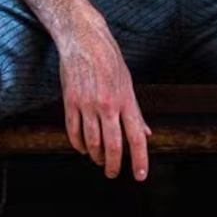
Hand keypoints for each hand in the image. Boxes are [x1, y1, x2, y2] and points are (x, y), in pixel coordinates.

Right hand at [57, 14, 150, 180]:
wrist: (84, 39)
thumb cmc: (109, 60)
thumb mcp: (127, 83)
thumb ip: (135, 112)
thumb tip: (146, 134)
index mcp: (126, 100)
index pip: (136, 137)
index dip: (140, 159)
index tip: (140, 176)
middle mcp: (108, 105)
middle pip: (114, 145)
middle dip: (114, 165)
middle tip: (113, 174)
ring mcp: (87, 104)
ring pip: (92, 142)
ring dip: (96, 156)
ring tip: (99, 160)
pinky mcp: (70, 102)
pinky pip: (73, 131)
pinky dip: (78, 144)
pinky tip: (83, 148)